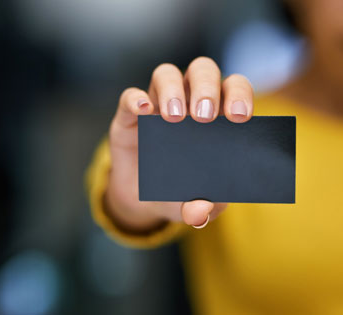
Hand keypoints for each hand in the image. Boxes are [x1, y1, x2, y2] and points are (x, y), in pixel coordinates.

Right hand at [105, 57, 253, 231]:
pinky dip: (135, 99)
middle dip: (206, 88)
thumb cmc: (177, 191)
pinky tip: (143, 111)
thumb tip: (201, 211)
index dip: (239, 94)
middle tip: (204, 118)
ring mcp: (156, 105)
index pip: (233, 88)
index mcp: (215, 115)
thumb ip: (201, 209)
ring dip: (173, 90)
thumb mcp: (191, 206)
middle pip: (202, 71)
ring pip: (166, 74)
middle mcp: (187, 101)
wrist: (141, 198)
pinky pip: (129, 96)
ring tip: (174, 118)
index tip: (239, 117)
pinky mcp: (128, 116)